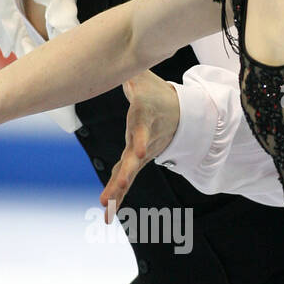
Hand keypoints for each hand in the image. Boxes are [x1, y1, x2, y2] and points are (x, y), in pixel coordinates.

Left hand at [100, 70, 179, 219]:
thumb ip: (134, 75)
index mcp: (144, 122)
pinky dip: (114, 198)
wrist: (178, 115)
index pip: (142, 132)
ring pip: (127, 176)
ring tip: (105, 210)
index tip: (140, 151)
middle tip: (116, 190)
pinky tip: (105, 215)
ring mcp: (139, 155)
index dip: (141, 140)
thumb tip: (127, 67)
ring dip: (116, 193)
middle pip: (133, 161)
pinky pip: (122, 180)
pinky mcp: (134, 162)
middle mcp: (143, 142)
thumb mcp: (146, 80)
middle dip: (125, 176)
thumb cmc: (158, 95)